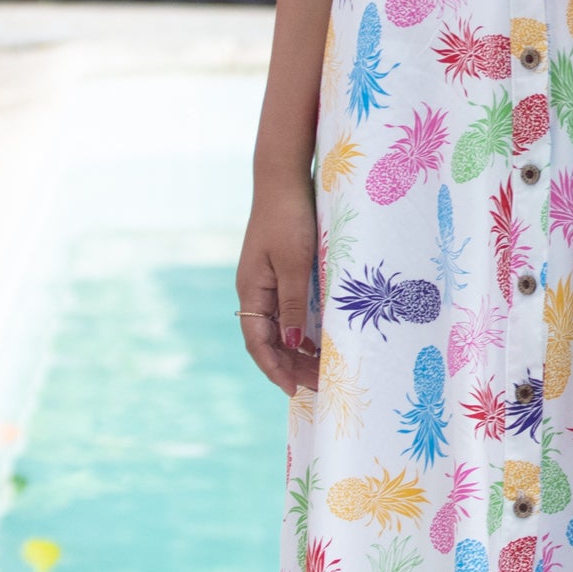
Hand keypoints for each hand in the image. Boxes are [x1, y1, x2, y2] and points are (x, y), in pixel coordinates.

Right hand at [237, 177, 321, 396]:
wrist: (284, 180)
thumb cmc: (290, 218)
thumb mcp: (295, 264)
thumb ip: (294, 305)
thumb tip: (295, 345)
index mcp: (251, 291)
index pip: (258, 343)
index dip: (275, 369)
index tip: (295, 391)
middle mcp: (254, 292)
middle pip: (268, 341)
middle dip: (290, 366)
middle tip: (319, 386)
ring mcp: (265, 283)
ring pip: (277, 329)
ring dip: (296, 352)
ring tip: (320, 371)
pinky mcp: (278, 274)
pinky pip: (285, 313)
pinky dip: (300, 331)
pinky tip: (318, 341)